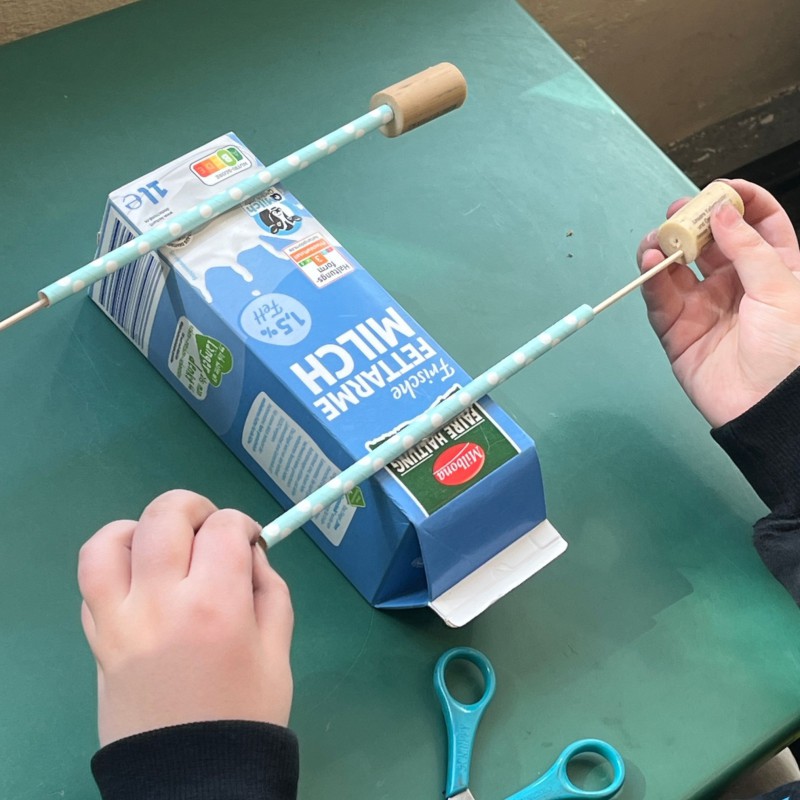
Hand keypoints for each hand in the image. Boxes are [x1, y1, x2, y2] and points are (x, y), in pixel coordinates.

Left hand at [78, 490, 293, 746]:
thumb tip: (248, 553)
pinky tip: (138, 579)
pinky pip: (91, 583)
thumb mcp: (278, 650)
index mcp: (217, 605)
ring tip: (160, 545)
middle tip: (208, 528)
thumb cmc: (247, 714)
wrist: (192, 777)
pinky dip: (113, 565)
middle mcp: (162, 603)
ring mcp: (120, 621)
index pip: (224, 528)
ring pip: (109, 541)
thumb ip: (270, 591)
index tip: (248, 541)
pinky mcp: (97, 641)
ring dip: (139, 529)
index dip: (242, 524)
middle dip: (194, 507)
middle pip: (164, 517)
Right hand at [637, 179, 799, 427]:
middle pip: (711, 240)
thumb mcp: (782, 289)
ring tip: (656, 239)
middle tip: (677, 212)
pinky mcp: (678, 329)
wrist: (767, 407)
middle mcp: (738, 282)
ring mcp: (705, 305)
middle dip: (693, 221)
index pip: (759, 223)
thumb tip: (723, 213)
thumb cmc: (789, 349)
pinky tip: (650, 262)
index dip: (741, 201)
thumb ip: (748, 248)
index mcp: (774, 268)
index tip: (720, 189)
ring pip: (678, 266)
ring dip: (665, 247)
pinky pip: (660, 297)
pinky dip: (651, 277)